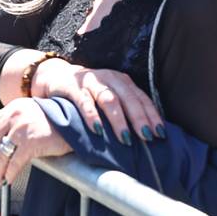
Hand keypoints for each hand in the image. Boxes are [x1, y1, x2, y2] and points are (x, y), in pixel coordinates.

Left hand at [0, 98, 71, 184]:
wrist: (75, 121)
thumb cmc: (53, 120)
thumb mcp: (29, 113)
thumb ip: (13, 123)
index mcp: (11, 108)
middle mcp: (14, 116)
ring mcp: (22, 129)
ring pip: (0, 154)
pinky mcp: (32, 142)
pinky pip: (14, 163)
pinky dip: (9, 174)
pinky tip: (8, 180)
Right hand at [31, 59, 162, 143]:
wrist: (56, 77)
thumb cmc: (89, 94)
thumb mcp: (110, 96)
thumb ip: (125, 109)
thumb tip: (147, 135)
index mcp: (122, 81)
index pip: (141, 98)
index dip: (151, 115)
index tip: (160, 133)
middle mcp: (109, 78)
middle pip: (128, 99)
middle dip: (139, 118)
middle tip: (147, 137)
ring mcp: (91, 81)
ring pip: (109, 99)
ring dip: (119, 120)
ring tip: (125, 138)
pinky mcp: (73, 87)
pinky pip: (84, 101)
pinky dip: (92, 115)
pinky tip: (97, 129)